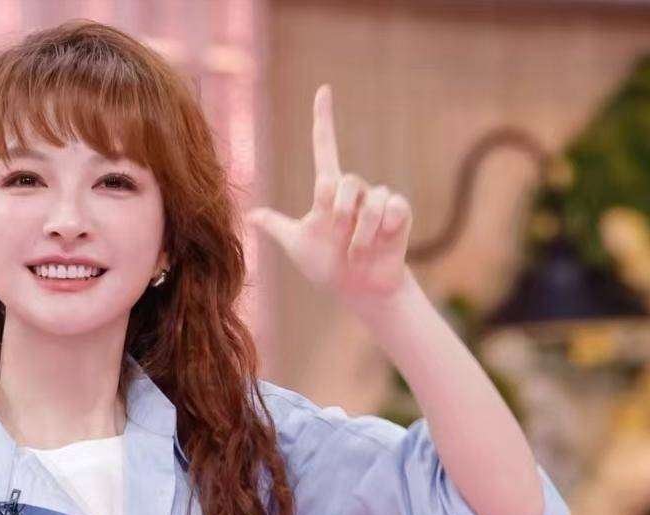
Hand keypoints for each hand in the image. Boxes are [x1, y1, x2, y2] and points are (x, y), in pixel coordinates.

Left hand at [245, 83, 413, 305]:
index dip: (324, 120)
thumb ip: (277, 227)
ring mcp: (378, 199)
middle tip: (339, 237)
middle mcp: (354, 190)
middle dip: (340, 214)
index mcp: (329, 193)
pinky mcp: (399, 211)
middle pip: (346, 182)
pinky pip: (392, 208)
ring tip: (357, 252)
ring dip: (360, 234)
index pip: (325, 148)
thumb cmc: (326, 268)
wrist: (358, 289)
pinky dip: (381, 230)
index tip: (322, 91)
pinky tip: (380, 243)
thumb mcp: (297, 246)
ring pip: (370, 201)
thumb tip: (250, 216)